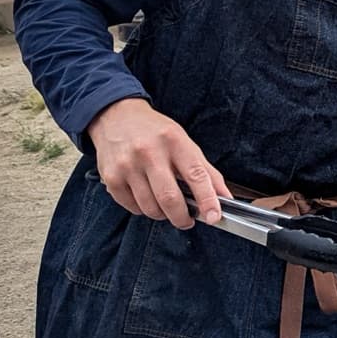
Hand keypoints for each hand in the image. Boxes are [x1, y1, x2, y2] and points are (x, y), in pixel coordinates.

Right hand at [87, 97, 228, 226]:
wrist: (116, 117)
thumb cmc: (156, 132)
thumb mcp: (185, 143)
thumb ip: (206, 171)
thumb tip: (225, 198)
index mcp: (174, 141)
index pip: (196, 175)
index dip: (207, 199)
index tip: (214, 216)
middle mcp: (149, 152)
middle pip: (169, 198)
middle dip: (182, 217)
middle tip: (188, 220)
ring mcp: (127, 165)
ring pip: (150, 207)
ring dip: (163, 215)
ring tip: (166, 206)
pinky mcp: (111, 178)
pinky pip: (133, 208)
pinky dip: (144, 210)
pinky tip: (147, 197)